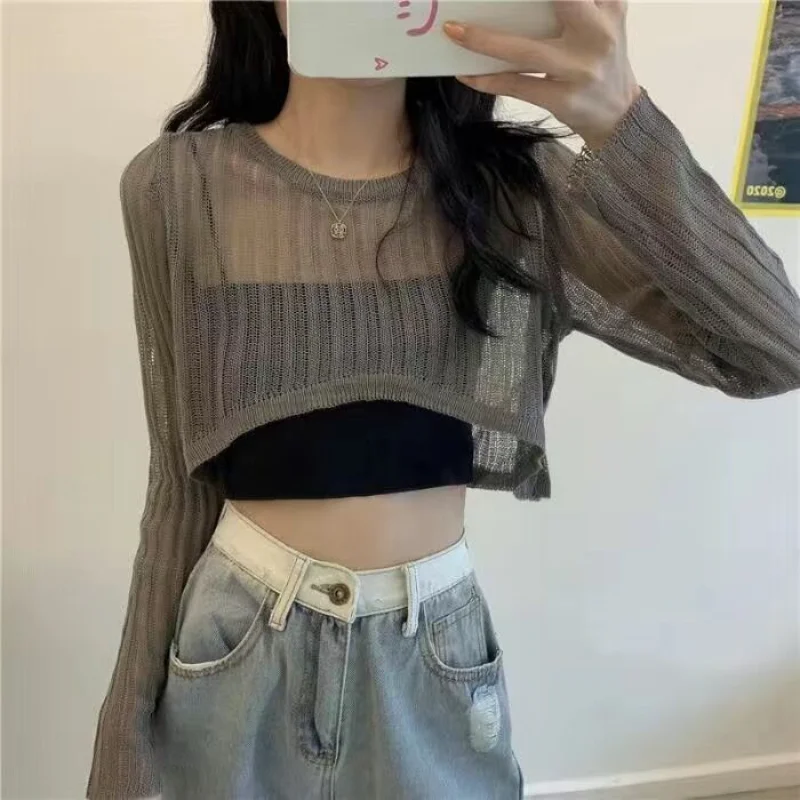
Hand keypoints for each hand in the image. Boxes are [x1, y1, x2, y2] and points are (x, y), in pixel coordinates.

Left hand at [443, 0, 640, 150]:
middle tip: (470, 2)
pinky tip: (466, 72)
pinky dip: (487, 79)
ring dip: (483, 40)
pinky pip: (516, 85)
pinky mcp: (562, 99)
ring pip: (525, 50)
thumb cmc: (600, 59)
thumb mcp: (604, 19)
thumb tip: (517, 1)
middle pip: (564, 0)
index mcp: (609, 5)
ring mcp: (579, 70)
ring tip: (454, 31)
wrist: (619, 115)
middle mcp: (598, 34)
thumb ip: (578, 1)